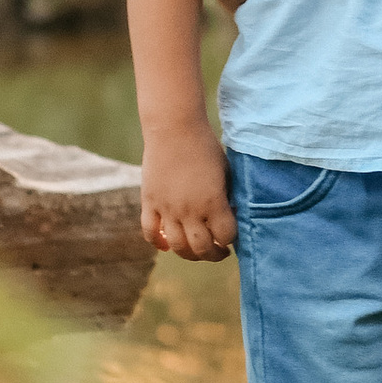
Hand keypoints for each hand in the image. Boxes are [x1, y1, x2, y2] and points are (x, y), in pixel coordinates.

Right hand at [141, 121, 234, 259]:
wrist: (174, 128)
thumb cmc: (205, 146)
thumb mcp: (225, 171)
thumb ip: (227, 196)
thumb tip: (229, 214)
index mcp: (213, 202)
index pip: (225, 236)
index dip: (231, 239)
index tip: (232, 236)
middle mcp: (190, 210)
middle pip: (201, 248)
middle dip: (213, 254)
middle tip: (218, 250)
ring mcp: (167, 208)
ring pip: (177, 247)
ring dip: (189, 254)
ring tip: (196, 249)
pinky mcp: (149, 202)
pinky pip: (150, 232)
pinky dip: (158, 243)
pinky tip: (166, 244)